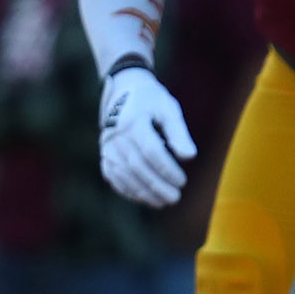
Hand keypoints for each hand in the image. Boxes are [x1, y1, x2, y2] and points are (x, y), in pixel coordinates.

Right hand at [97, 63, 195, 207]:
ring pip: (124, 175)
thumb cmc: (151, 100)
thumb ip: (178, 133)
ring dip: (143, 192)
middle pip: (137, 166)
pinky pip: (113, 177)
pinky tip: (144, 198)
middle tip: (175, 198)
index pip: (151, 151)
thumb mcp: (168, 109)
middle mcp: (117, 136)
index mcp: (134, 122)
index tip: (182, 181)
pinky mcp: (104, 155)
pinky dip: (128, 190)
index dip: (166, 169)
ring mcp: (107, 148)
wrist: (123, 91)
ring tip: (163, 202)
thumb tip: (190, 157)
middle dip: (156, 185)